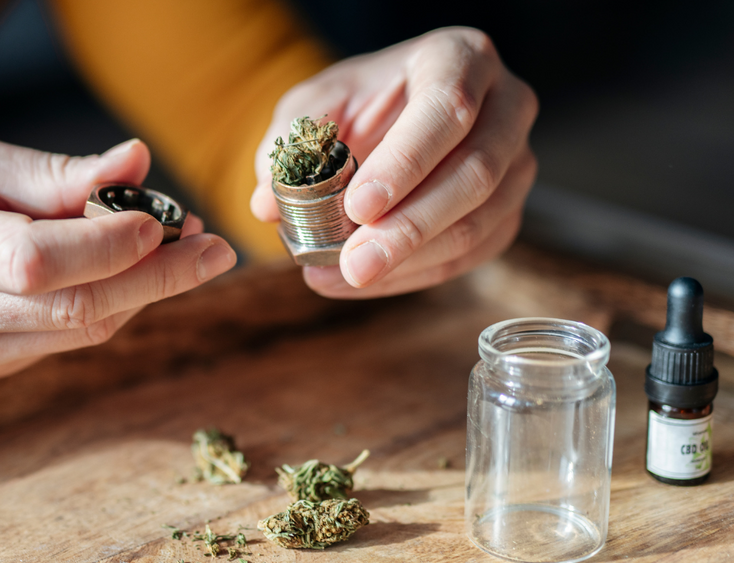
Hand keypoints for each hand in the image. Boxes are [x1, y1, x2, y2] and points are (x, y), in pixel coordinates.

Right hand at [0, 136, 235, 377]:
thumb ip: (51, 174)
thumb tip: (136, 165)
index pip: (36, 261)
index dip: (110, 246)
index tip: (167, 222)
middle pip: (73, 309)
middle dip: (158, 279)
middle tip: (214, 249)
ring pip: (79, 333)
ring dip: (143, 294)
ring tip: (184, 251)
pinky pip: (63, 343)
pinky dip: (109, 309)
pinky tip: (133, 275)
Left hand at [251, 27, 537, 297]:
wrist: (389, 117)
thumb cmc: (358, 104)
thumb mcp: (317, 103)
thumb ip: (293, 142)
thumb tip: (267, 203)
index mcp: (460, 58)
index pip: (447, 109)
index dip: (406, 163)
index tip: (358, 207)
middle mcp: (506, 106)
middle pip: (475, 174)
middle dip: (409, 227)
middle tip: (354, 263)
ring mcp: (517, 162)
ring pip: (479, 222)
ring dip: (411, 260)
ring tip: (345, 276)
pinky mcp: (508, 210)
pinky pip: (472, 253)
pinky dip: (417, 274)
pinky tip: (367, 282)